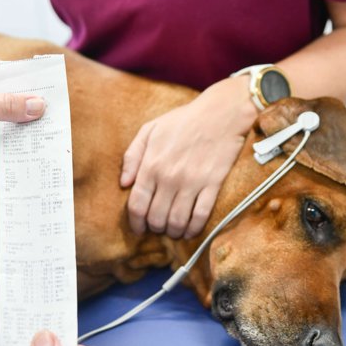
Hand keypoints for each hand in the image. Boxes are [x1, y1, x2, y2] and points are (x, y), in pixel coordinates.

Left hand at [120, 77, 256, 238]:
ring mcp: (192, 182)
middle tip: (158, 228)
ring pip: (177, 221)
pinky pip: (201, 216)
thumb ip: (132, 156)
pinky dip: (194, 229)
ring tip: (173, 231)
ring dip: (173, 232)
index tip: (138, 229)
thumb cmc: (184, 120)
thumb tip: (123, 183)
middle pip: (156, 217)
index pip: (137, 205)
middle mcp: (169, 176)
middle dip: (154, 228)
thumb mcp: (150, 129)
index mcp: (151, 164)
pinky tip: (190, 230)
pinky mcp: (213, 184)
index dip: (135, 222)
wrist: (221, 113)